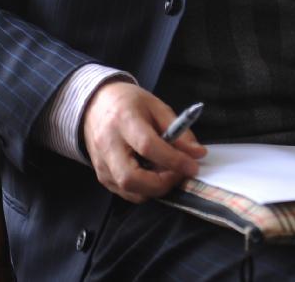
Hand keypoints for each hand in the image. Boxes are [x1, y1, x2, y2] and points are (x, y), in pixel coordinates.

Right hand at [82, 81, 206, 202]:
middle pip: (132, 177)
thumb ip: (178, 131)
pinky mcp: (101, 176)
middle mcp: (108, 144)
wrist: (96, 103)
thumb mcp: (157, 106)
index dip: (173, 160)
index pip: (148, 146)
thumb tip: (197, 154)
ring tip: (167, 173)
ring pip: (129, 190)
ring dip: (154, 189)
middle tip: (179, 174)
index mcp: (124, 120)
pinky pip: (125, 193)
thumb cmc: (129, 102)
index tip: (193, 166)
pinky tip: (152, 175)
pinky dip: (143, 190)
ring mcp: (102, 163)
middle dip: (161, 183)